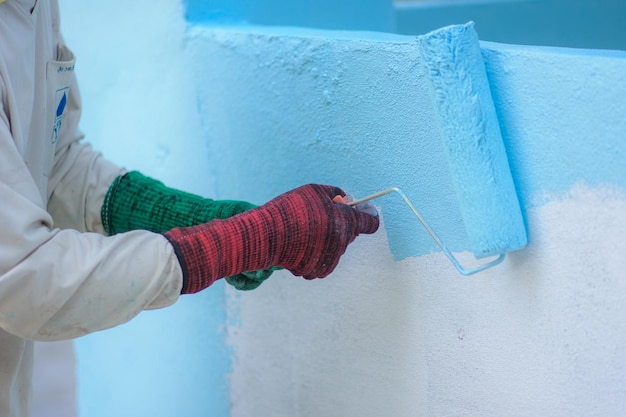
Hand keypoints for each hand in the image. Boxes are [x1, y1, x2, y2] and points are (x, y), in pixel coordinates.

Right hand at [164, 184, 379, 293]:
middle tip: (321, 215)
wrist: (265, 237)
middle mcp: (342, 244)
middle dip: (341, 224)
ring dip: (326, 239)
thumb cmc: (290, 209)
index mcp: (346, 222)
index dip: (369, 215)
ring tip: (303, 230)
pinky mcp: (316, 271)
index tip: (364, 211)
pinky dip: (314, 253)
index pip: (371, 223)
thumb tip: (345, 200)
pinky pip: (322, 260)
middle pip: (350, 234)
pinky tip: (299, 244)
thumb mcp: (314, 191)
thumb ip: (334, 193)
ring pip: (335, 247)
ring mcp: (329, 260)